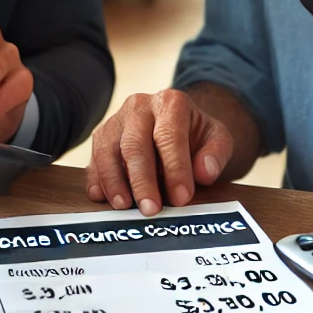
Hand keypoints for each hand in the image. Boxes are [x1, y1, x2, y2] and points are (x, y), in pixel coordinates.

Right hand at [86, 90, 233, 216]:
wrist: (179, 125)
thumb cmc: (196, 135)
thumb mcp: (217, 139)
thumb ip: (216, 154)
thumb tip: (204, 172)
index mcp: (171, 102)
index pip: (169, 135)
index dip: (174, 168)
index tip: (181, 197)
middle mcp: (140, 106)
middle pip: (134, 143)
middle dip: (141, 179)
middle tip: (150, 209)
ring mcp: (118, 119)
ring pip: (107, 148)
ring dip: (114, 180)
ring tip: (124, 206)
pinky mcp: (103, 136)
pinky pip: (94, 157)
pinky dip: (97, 179)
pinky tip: (102, 197)